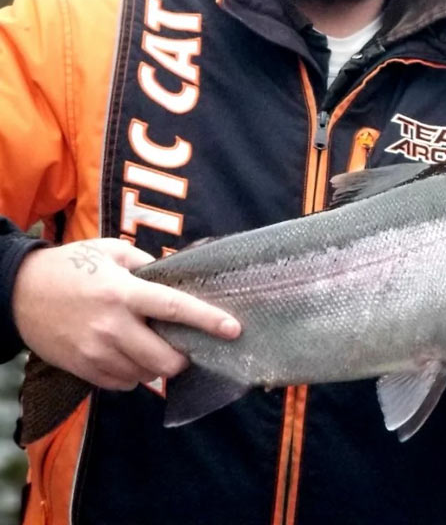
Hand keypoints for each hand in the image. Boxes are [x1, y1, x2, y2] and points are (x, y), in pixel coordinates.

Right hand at [12, 238, 240, 390]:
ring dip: (156, 367)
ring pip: (145, 376)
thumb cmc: (71, 266)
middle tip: (183, 347)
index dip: (209, 321)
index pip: (176, 309)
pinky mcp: (82, 368)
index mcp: (124, 292)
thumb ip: (148, 265)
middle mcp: (112, 326)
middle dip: (182, 358)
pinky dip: (133, 375)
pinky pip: (122, 384)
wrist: (18, 292)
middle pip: (165, 360)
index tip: (234, 329)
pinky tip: (127, 356)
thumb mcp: (111, 251)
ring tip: (149, 346)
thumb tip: (178, 277)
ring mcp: (96, 352)